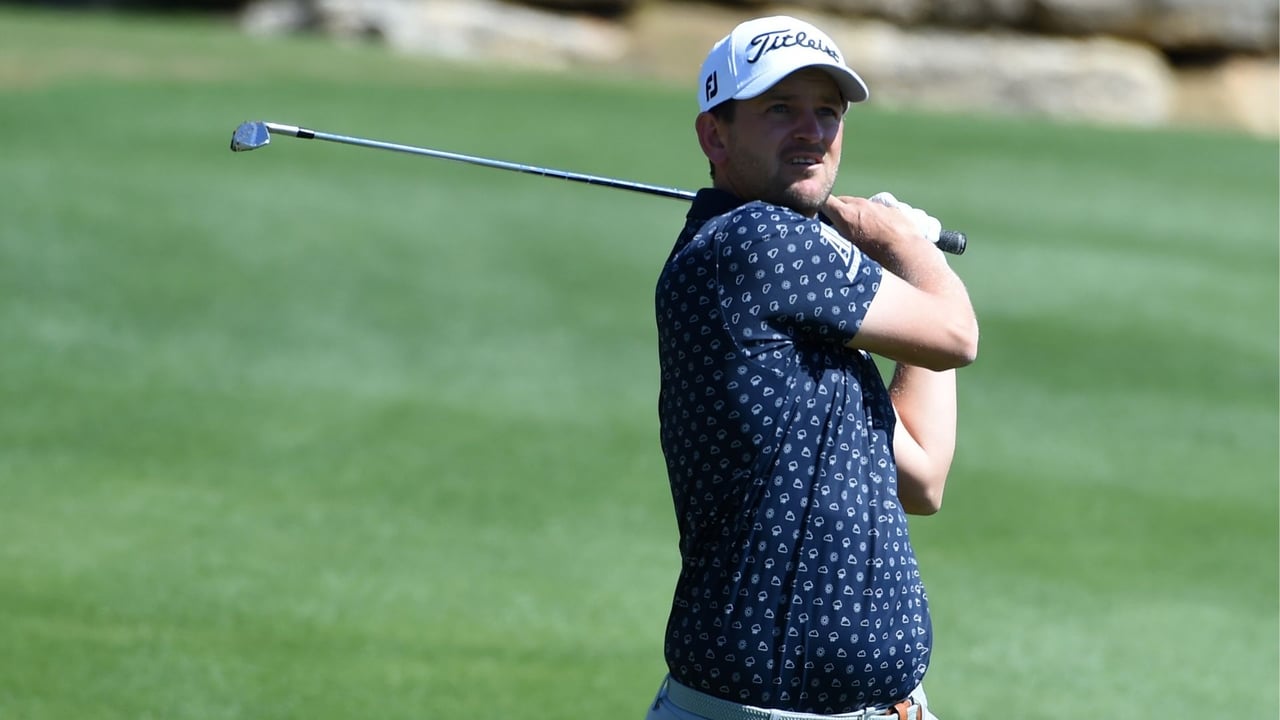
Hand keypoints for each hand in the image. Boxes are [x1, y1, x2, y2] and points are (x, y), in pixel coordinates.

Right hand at [822, 193, 939, 267]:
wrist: (909, 254)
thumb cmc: (877, 259)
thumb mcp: (848, 252)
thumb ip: (834, 241)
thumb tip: (823, 243)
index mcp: (846, 215)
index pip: (824, 201)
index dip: (818, 208)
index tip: (815, 218)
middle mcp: (860, 206)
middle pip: (841, 201)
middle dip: (836, 211)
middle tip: (834, 227)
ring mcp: (877, 206)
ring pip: (859, 205)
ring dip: (855, 214)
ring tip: (858, 232)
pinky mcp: (891, 210)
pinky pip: (876, 210)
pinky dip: (872, 217)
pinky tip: (876, 232)